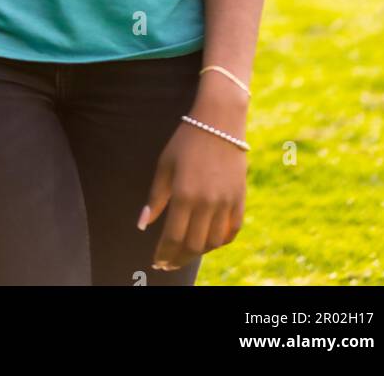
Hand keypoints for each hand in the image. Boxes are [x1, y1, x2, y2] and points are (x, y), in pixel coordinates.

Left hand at [138, 119, 246, 270]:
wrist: (220, 121)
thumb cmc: (186, 140)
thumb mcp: (165, 165)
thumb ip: (155, 197)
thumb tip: (143, 224)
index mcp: (184, 194)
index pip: (172, 237)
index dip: (163, 253)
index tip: (156, 261)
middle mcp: (207, 202)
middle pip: (193, 245)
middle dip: (178, 258)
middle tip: (169, 263)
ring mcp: (226, 202)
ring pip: (212, 242)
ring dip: (198, 252)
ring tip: (186, 252)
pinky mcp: (240, 198)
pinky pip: (232, 231)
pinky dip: (220, 241)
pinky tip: (209, 241)